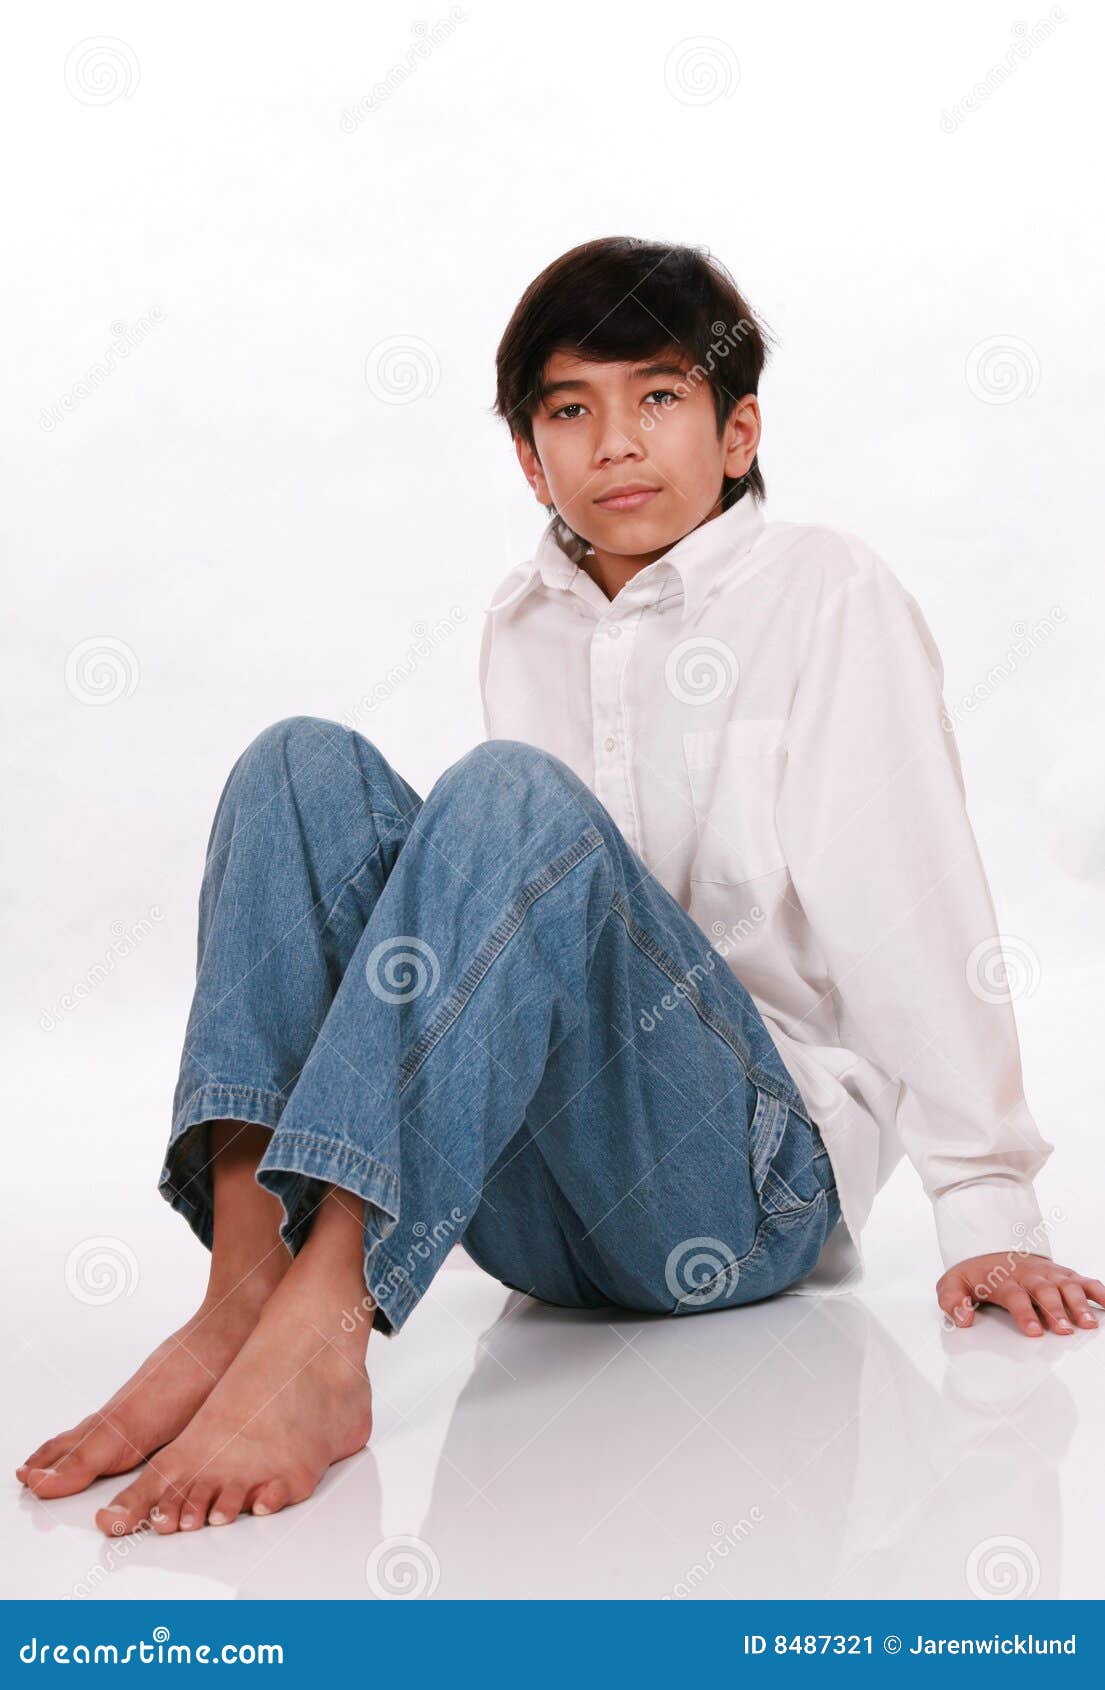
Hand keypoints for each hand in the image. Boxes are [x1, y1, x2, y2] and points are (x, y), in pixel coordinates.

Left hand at [936, 1252, 1104, 1336]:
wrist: (992, 1248)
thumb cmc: (976, 1273)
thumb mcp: (952, 1284)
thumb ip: (952, 1301)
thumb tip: (963, 1318)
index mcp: (1004, 1279)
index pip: (1015, 1296)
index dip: (1025, 1313)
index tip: (1034, 1331)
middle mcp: (1029, 1275)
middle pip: (1044, 1291)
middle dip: (1055, 1310)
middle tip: (1064, 1329)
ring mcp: (1049, 1274)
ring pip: (1067, 1285)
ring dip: (1078, 1303)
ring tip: (1087, 1323)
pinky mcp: (1063, 1275)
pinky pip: (1084, 1281)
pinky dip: (1098, 1291)